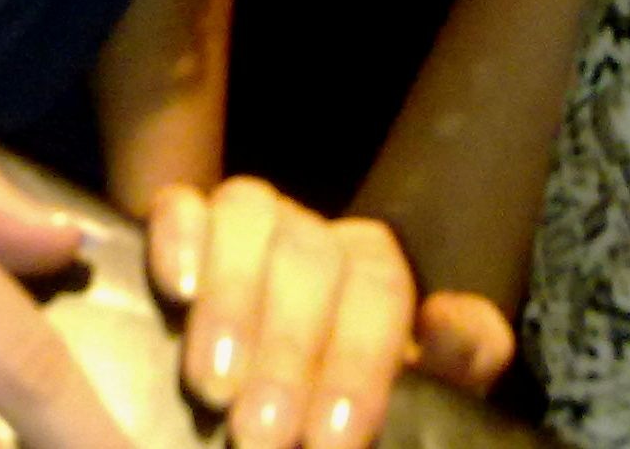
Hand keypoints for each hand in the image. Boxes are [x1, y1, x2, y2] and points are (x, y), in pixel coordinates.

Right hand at [146, 179, 513, 448]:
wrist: (275, 418)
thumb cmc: (336, 413)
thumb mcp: (408, 397)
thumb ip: (452, 361)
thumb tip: (447, 320)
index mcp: (372, 277)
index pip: (380, 289)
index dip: (359, 362)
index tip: (333, 440)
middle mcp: (311, 239)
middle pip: (311, 257)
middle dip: (287, 353)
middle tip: (263, 437)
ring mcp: (246, 226)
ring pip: (250, 212)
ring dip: (233, 298)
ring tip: (213, 387)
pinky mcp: (181, 227)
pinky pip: (181, 204)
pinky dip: (180, 233)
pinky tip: (177, 285)